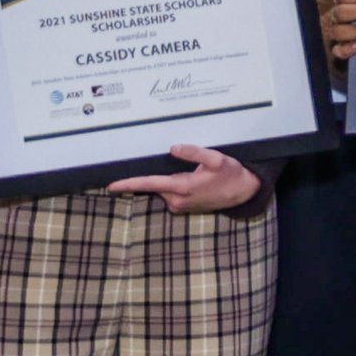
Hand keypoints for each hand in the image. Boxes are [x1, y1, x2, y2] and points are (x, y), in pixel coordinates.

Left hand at [107, 144, 260, 213]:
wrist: (244, 193)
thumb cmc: (230, 175)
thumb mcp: (216, 159)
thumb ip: (193, 152)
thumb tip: (173, 148)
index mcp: (182, 187)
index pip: (149, 184)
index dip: (128, 184)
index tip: (111, 185)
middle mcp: (177, 200)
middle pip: (155, 185)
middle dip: (159, 174)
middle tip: (182, 167)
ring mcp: (180, 206)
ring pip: (163, 188)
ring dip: (170, 180)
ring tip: (194, 174)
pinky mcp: (183, 207)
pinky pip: (171, 193)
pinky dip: (175, 185)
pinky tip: (192, 180)